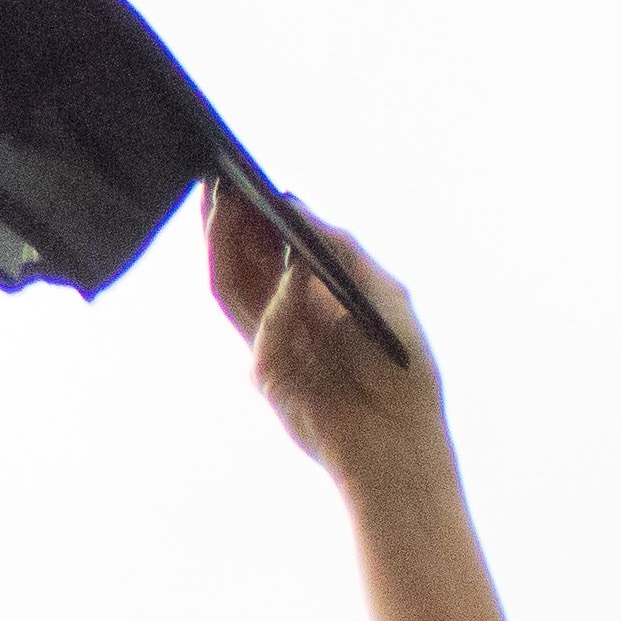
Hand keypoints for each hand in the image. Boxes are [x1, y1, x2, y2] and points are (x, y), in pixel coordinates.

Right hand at [204, 191, 449, 501]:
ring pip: (230, 288)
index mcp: (305, 297)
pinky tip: (298, 267)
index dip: (247, 214)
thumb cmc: (402, 373)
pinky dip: (283, 297)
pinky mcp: (270, 376)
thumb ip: (343, 252)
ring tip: (227, 206)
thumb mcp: (385, 295)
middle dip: (225, 223)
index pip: (262, 249)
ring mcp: (269, 347)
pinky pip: (266, 328)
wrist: (404, 445)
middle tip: (217, 180)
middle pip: (237, 263)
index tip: (236, 175)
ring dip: (224, 247)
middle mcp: (279, 318)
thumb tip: (296, 206)